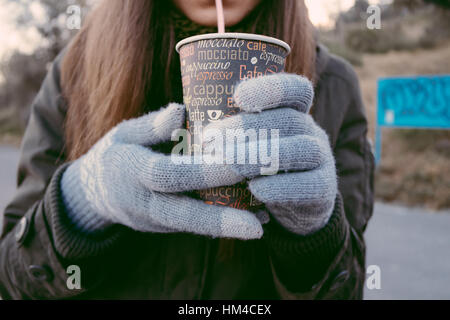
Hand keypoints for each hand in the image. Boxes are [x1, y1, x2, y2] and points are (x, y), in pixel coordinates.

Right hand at [60, 103, 263, 238]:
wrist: (95, 194)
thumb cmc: (115, 156)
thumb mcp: (124, 133)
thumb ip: (152, 126)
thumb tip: (180, 110)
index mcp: (133, 172)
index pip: (170, 174)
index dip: (203, 173)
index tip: (238, 168)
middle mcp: (144, 202)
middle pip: (182, 214)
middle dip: (220, 219)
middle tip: (256, 224)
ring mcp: (155, 219)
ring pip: (192, 226)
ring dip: (227, 227)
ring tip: (262, 224)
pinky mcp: (166, 226)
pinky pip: (195, 227)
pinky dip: (223, 225)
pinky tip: (255, 221)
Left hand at [204, 73, 337, 234]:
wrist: (296, 207)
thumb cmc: (260, 168)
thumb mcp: (248, 145)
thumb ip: (228, 132)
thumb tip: (179, 121)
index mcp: (294, 113)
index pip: (294, 90)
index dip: (269, 89)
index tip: (238, 96)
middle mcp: (311, 131)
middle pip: (290, 120)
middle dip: (249, 128)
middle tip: (212, 140)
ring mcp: (322, 160)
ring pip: (302, 150)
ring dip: (262, 155)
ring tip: (228, 163)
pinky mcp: (324, 189)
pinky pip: (310, 185)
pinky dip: (280, 187)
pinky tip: (255, 189)